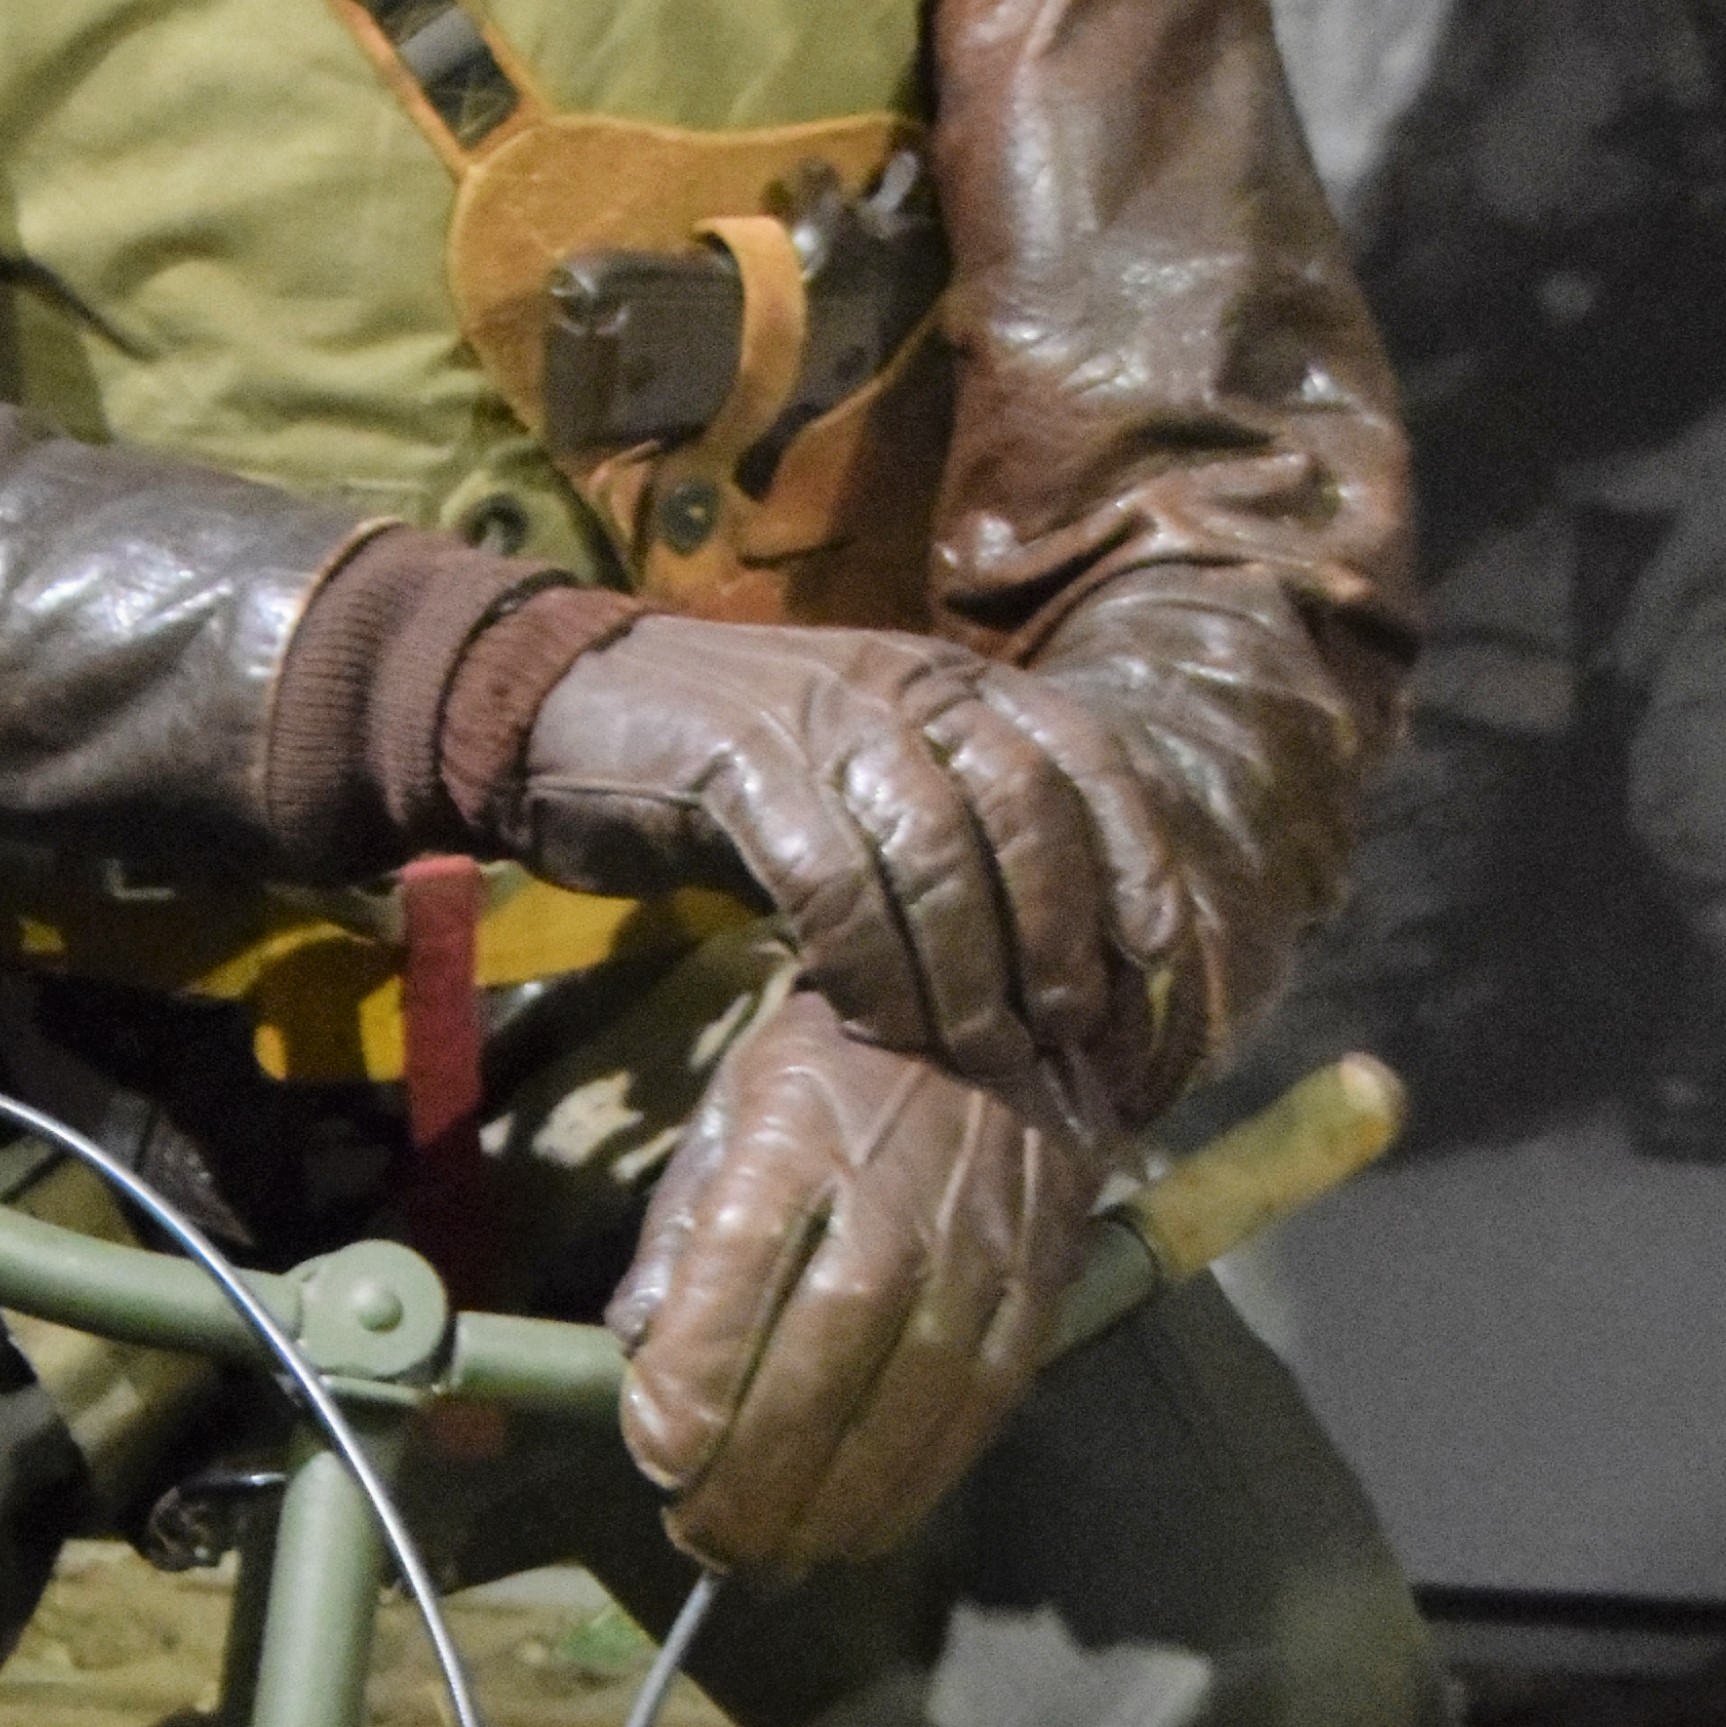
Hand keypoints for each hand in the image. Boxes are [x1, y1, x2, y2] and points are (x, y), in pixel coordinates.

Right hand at [511, 619, 1096, 1100]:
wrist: (563, 708)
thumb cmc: (728, 768)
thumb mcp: (859, 776)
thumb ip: (945, 831)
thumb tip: (1049, 956)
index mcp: (945, 679)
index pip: (1080, 750)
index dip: (1133, 852)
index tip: (1162, 952)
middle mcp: (898, 684)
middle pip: (1021, 804)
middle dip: (1053, 928)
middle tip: (1054, 1026)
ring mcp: (818, 715)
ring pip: (934, 845)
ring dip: (964, 964)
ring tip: (972, 1047)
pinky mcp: (736, 762)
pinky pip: (829, 876)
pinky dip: (865, 959)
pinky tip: (870, 1018)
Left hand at [610, 984, 1103, 1573]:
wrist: (1001, 1008)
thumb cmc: (840, 1064)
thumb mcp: (732, 1107)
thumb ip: (682, 1226)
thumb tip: (637, 1342)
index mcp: (794, 1148)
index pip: (733, 1290)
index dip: (690, 1394)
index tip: (658, 1460)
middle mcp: (890, 1205)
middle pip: (819, 1369)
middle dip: (754, 1478)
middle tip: (708, 1542)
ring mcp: (975, 1250)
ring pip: (904, 1407)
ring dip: (833, 1502)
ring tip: (778, 1557)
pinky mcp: (1037, 1286)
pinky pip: (981, 1405)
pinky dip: (922, 1480)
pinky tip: (869, 1525)